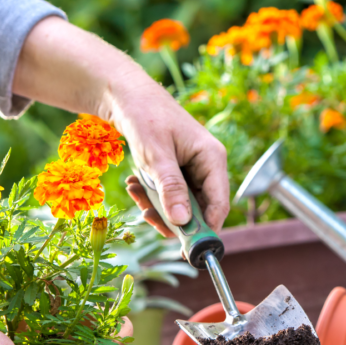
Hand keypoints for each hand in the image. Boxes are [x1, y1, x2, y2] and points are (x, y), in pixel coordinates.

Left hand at [109, 80, 229, 237]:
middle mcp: (208, 166)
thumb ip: (171, 188)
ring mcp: (193, 169)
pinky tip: (134, 184)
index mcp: (212, 158)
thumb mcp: (156, 156)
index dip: (206, 229)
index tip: (187, 249)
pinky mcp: (178, 171)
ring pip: (181, 204)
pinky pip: (170, 195)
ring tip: (134, 190)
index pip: (219, 204)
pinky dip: (152, 195)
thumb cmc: (145, 117)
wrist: (126, 95)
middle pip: (200, 209)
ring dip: (157, 205)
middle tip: (146, 216)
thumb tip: (183, 222)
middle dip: (172, 216)